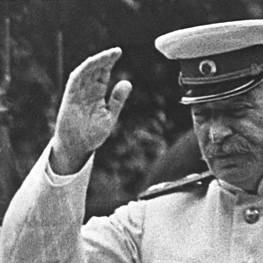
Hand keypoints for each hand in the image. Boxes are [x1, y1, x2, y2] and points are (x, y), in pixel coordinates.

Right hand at [51, 47, 131, 173]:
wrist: (78, 146)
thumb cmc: (93, 133)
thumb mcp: (110, 116)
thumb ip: (118, 100)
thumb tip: (128, 83)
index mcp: (98, 93)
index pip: (104, 73)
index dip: (110, 62)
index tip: (119, 52)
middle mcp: (88, 89)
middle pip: (96, 69)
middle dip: (105, 59)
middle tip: (117, 52)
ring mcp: (78, 91)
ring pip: (86, 71)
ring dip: (96, 62)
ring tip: (107, 56)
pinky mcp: (70, 96)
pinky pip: (76, 79)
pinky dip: (83, 71)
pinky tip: (91, 64)